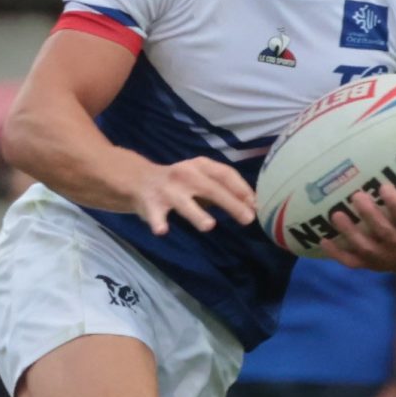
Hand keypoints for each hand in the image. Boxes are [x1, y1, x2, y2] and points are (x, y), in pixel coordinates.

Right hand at [133, 156, 255, 236]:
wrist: (140, 180)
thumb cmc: (180, 182)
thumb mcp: (201, 178)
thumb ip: (223, 190)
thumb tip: (252, 205)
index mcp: (200, 166)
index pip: (225, 174)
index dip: (241, 188)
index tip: (255, 204)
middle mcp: (185, 175)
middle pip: (211, 189)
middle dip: (230, 204)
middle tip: (247, 219)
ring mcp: (168, 190)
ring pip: (184, 203)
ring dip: (196, 213)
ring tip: (209, 225)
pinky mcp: (151, 204)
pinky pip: (155, 215)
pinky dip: (158, 222)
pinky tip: (162, 230)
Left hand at [324, 175, 395, 274]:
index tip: (383, 186)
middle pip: (384, 233)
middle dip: (369, 215)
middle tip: (356, 196)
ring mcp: (385, 259)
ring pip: (365, 249)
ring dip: (349, 233)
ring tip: (336, 215)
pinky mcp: (372, 265)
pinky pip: (352, 262)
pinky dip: (337, 254)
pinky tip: (323, 240)